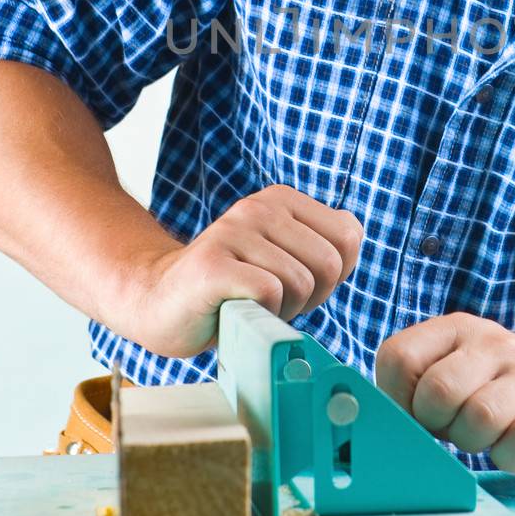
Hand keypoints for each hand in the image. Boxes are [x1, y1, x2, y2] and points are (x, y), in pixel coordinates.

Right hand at [122, 184, 363, 356]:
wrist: (161, 304)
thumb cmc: (234, 290)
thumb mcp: (286, 258)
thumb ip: (324, 244)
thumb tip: (353, 232)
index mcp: (281, 200)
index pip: (348, 236)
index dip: (332, 275)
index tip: (295, 284)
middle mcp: (258, 207)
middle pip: (329, 263)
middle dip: (310, 297)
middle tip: (271, 301)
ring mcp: (232, 232)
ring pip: (300, 283)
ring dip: (282, 310)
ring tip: (249, 305)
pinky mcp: (212, 265)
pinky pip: (269, 294)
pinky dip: (261, 315)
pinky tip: (234, 310)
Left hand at [375, 313, 514, 472]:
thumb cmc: (492, 390)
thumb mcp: (452, 370)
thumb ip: (412, 386)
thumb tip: (369, 423)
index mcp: (456, 329)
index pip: (399, 358)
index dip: (396, 399)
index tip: (415, 414)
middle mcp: (492, 343)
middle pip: (438, 392)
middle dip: (437, 424)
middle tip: (453, 428)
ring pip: (479, 418)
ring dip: (473, 443)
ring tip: (485, 435)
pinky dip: (509, 458)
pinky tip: (513, 446)